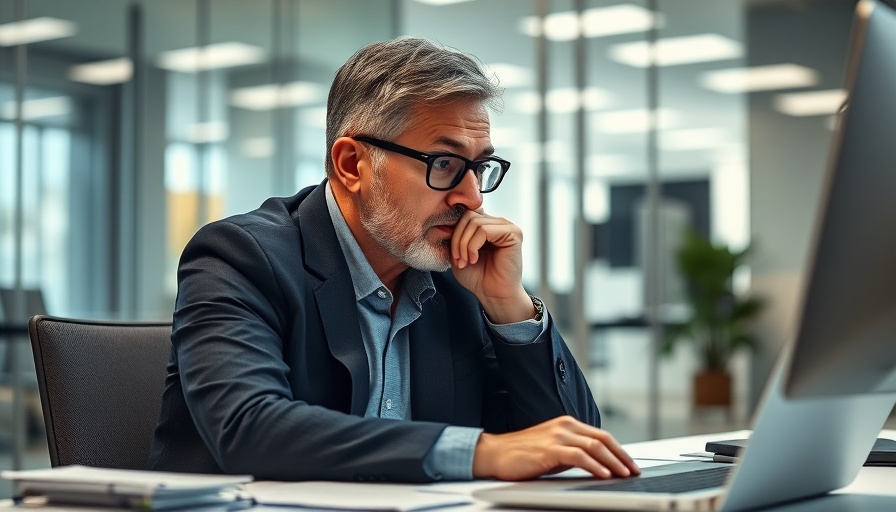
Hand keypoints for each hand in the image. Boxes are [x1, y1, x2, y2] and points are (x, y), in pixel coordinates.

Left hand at [450, 209, 531, 322]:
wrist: (493, 295)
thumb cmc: (478, 277)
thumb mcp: (458, 252)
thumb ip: (455, 234)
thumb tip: (447, 219)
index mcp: (486, 224)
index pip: (464, 214)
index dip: (454, 232)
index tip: (452, 255)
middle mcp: (498, 222)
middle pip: (468, 216)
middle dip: (457, 239)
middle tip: (457, 260)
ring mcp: (506, 226)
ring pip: (474, 223)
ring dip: (463, 245)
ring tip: (465, 261)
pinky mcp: (513, 233)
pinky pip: (483, 230)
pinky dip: (473, 246)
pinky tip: (474, 259)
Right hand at [471, 416, 640, 480]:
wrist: (494, 453)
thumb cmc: (521, 454)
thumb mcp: (552, 449)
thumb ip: (572, 452)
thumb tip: (596, 464)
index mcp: (567, 424)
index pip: (601, 435)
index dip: (619, 450)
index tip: (630, 464)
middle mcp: (565, 426)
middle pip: (603, 439)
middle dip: (622, 456)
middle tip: (634, 470)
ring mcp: (557, 436)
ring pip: (595, 446)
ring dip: (614, 462)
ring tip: (624, 474)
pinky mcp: (550, 449)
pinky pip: (579, 456)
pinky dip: (595, 465)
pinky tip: (604, 474)